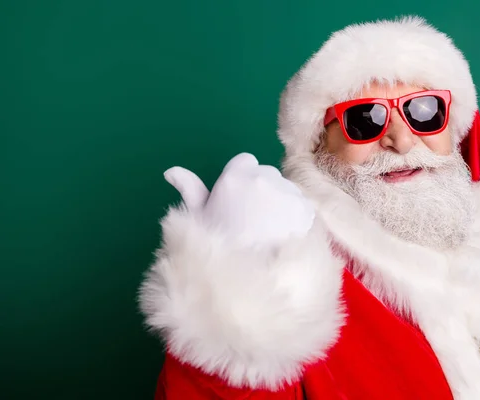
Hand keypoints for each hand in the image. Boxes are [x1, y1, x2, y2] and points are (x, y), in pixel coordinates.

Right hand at [164, 153, 314, 248]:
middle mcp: (264, 178)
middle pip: (267, 174)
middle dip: (262, 190)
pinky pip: (303, 206)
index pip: (245, 162)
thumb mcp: (197, 217)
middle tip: (253, 219)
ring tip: (269, 231)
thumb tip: (171, 171)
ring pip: (287, 190)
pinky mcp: (307, 211)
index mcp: (235, 176)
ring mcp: (289, 194)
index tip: (238, 202)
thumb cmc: (215, 248)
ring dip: (281, 203)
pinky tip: (285, 236)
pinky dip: (297, 218)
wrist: (247, 283)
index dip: (241, 181)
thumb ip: (189, 189)